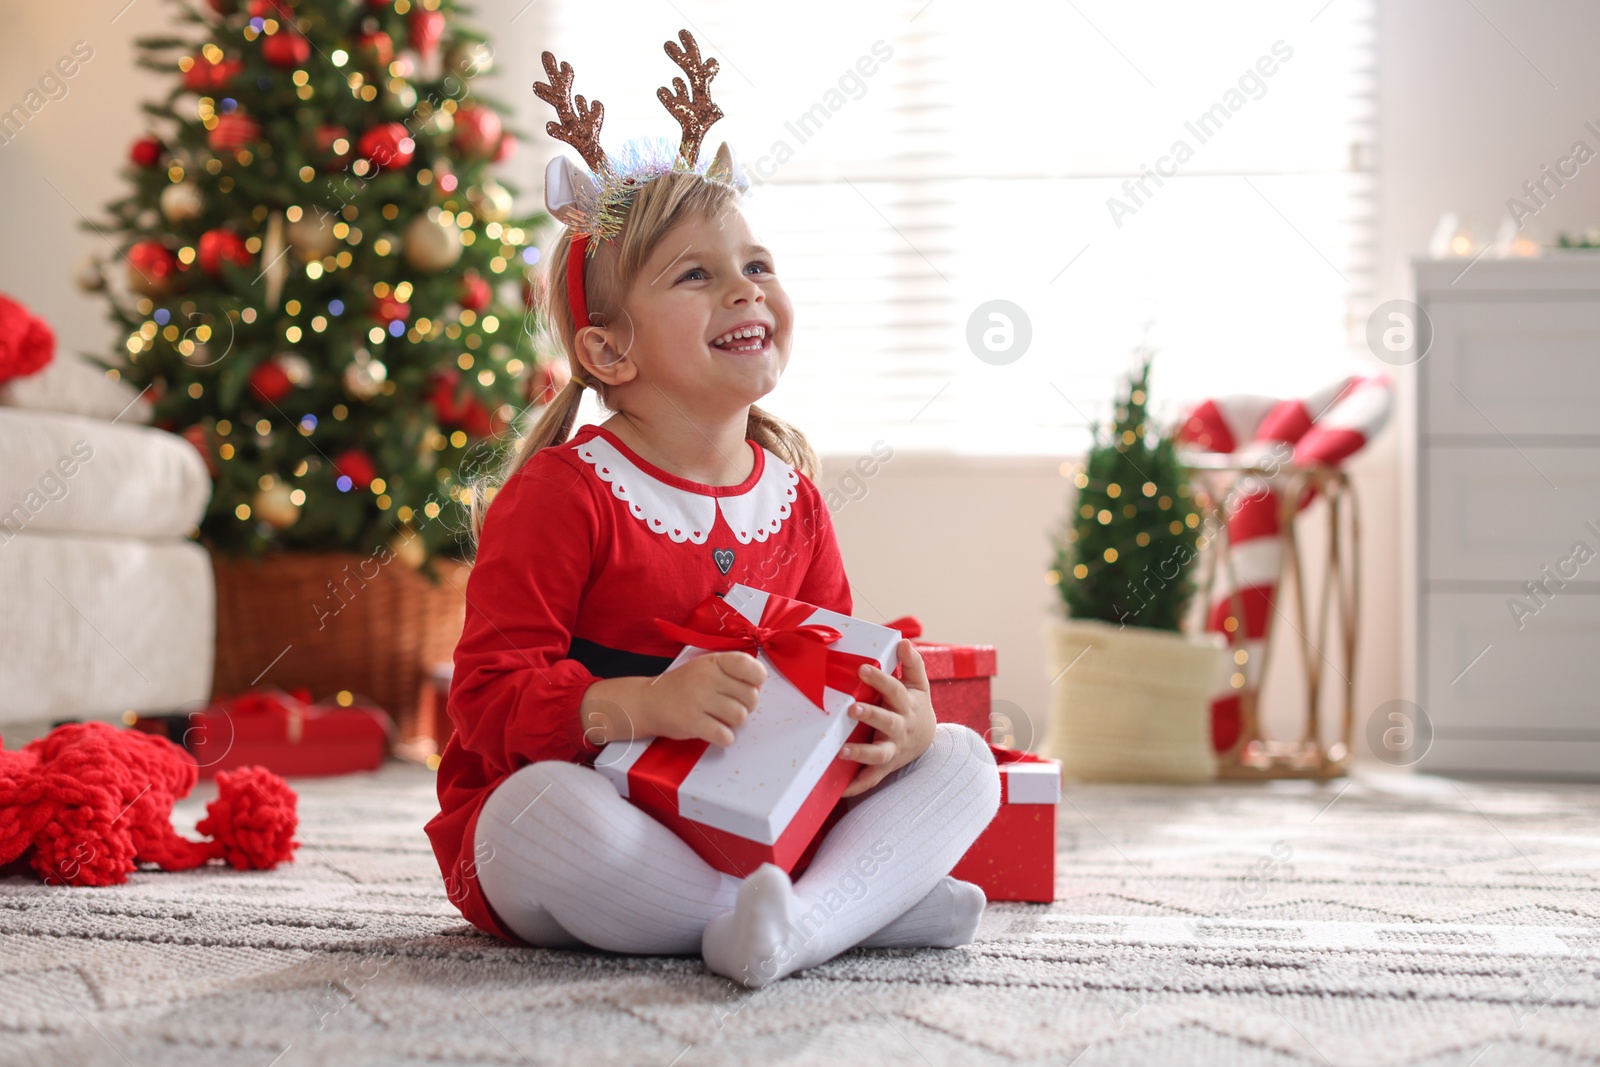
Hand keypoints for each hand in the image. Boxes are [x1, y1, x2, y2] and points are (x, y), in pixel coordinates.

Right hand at [639, 650, 766, 746]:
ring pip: (740, 717)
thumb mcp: (705, 667)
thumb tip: (758, 686)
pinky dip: (724, 738)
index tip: (748, 685)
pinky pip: (725, 735)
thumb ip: (731, 671)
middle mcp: (707, 678)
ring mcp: (699, 700)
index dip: (756, 679)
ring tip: (719, 718)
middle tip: (729, 706)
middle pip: (750, 697)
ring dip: (733, 723)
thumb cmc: (683, 686)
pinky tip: (714, 731)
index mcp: (713, 661)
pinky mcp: (692, 723)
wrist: (648, 702)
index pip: (751, 667)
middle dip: (745, 706)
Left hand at [839, 640, 935, 797]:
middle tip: (852, 708)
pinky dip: (857, 786)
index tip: (863, 668)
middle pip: (887, 722)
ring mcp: (893, 749)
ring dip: (861, 753)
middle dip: (871, 716)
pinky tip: (840, 789)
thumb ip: (912, 664)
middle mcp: (901, 728)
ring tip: (842, 751)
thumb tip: (904, 642)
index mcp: (907, 705)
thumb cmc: (914, 705)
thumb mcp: (918, 685)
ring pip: (879, 754)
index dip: (880, 679)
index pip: (894, 690)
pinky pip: (871, 779)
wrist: (926, 739)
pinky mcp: (885, 766)